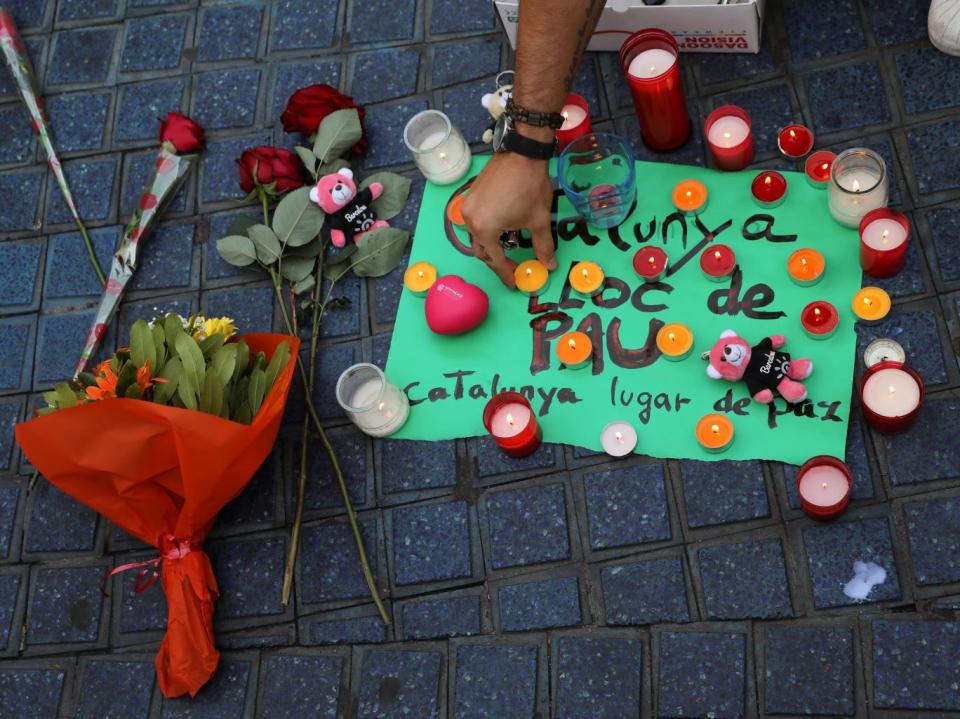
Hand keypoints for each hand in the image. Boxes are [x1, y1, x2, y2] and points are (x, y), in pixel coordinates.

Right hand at [461, 151, 556, 288]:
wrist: (522, 153)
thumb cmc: (530, 186)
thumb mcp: (539, 220)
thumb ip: (543, 246)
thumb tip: (550, 264)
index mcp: (485, 229)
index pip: (494, 259)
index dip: (505, 273)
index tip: (513, 282)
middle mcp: (470, 220)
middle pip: (481, 250)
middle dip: (496, 261)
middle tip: (511, 269)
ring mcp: (468, 206)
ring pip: (476, 236)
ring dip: (490, 245)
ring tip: (507, 249)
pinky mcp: (470, 196)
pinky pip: (475, 220)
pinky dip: (486, 230)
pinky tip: (501, 229)